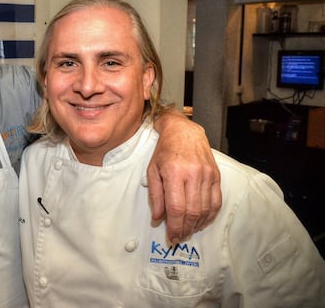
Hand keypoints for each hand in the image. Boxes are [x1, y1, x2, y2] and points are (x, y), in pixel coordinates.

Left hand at [148, 111, 221, 243]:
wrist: (184, 132)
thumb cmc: (165, 151)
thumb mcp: (152, 171)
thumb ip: (155, 196)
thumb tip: (158, 219)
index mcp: (175, 173)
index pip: (177, 207)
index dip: (175, 226)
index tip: (171, 236)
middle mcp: (193, 174)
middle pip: (192, 211)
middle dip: (185, 229)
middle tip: (179, 237)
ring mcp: (207, 175)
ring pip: (205, 209)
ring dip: (197, 225)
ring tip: (188, 232)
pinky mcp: (216, 176)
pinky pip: (216, 201)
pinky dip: (209, 216)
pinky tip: (201, 222)